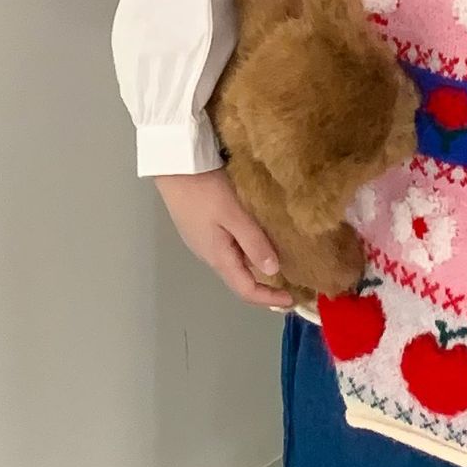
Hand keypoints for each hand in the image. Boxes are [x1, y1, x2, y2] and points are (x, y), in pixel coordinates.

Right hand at [153, 168, 292, 309]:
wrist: (174, 166)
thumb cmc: (204, 189)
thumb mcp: (234, 214)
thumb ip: (253, 242)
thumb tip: (273, 271)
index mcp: (217, 256)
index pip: (245, 289)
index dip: (269, 298)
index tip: (292, 300)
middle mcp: (209, 254)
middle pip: (240, 279)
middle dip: (264, 286)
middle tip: (290, 284)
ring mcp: (204, 240)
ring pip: (235, 262)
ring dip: (256, 267)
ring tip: (280, 261)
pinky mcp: (203, 227)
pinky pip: (230, 247)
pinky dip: (247, 250)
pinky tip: (259, 239)